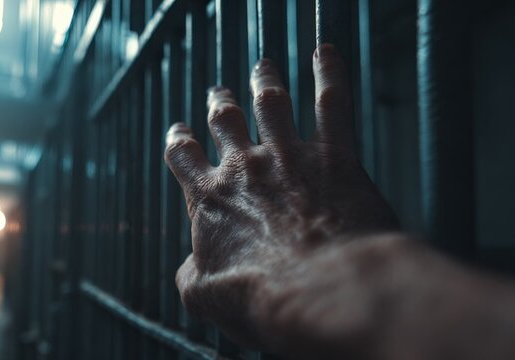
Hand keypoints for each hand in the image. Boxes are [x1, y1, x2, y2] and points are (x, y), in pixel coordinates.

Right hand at [164, 44, 398, 354]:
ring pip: (271, 103)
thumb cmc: (265, 297)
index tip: (179, 132)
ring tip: (263, 67)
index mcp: (210, 200)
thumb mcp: (206, 297)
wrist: (322, 288)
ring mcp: (289, 157)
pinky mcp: (334, 156)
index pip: (184, 159)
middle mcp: (245, 169)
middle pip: (225, 123)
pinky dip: (330, 73)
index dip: (179, 143)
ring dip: (265, 80)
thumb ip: (192, 275)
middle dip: (219, 104)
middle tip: (218, 94)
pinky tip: (327, 54)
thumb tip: (189, 270)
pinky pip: (332, 103)